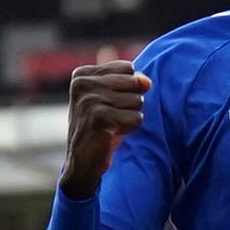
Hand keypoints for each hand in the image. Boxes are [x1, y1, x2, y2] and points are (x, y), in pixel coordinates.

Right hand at [61, 59, 148, 195]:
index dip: (127, 89)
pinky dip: (129, 129)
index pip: (127, 68)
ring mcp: (89, 100)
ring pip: (137, 100)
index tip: (108, 104)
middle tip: (111, 117)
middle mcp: (82, 83)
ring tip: (111, 126)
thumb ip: (130, 82)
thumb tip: (146, 82)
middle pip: (134, 83)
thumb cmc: (100, 127)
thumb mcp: (111, 98)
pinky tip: (112, 134)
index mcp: (82, 74)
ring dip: (129, 117)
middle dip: (130, 103)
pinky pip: (136, 118)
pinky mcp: (99, 118)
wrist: (83, 161)